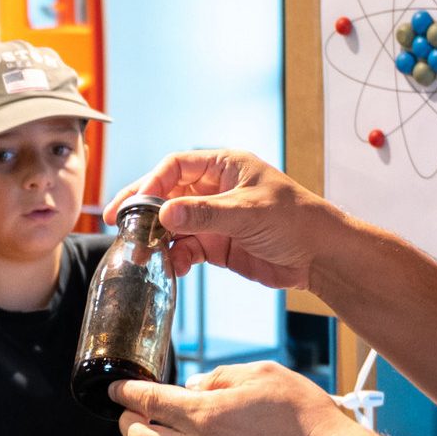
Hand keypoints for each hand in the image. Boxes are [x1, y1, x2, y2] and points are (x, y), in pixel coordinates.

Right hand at [104, 149, 331, 289]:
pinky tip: (175, 269)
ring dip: (158, 240)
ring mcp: (214, 218)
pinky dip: (177, 258)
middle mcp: (215, 190)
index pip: (176, 167)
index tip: (134, 203)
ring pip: (173, 225)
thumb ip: (205, 214)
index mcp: (224, 167)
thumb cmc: (295, 220)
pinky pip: (186, 249)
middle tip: (116, 222)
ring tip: (141, 255)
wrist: (320, 257)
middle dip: (144, 210)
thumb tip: (165, 213)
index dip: (151, 182)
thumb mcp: (248, 213)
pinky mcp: (217, 245)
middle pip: (167, 195)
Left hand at [111, 361, 348, 435]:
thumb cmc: (305, 418)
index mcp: (205, 417)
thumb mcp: (263, 374)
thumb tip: (195, 389)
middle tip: (134, 413)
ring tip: (177, 434)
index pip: (148, 403)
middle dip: (128, 425)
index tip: (117, 389)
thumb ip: (220, 378)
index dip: (126, 393)